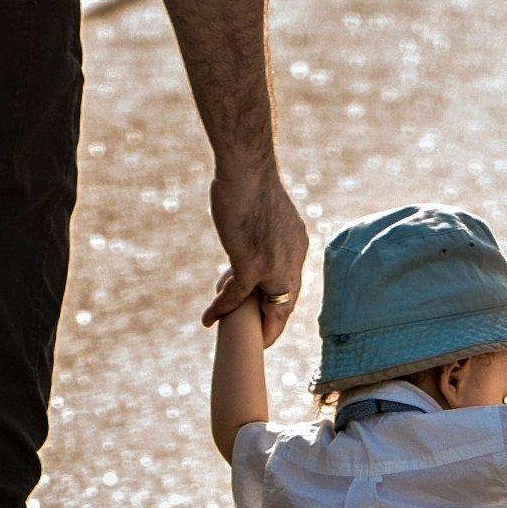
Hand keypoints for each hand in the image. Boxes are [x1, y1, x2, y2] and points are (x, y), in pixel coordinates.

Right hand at [203, 164, 308, 339]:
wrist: (247, 168)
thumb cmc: (250, 180)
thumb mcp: (267, 210)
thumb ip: (267, 231)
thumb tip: (254, 235)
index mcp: (297, 245)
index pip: (293, 284)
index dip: (281, 303)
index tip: (268, 314)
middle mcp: (292, 258)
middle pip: (286, 302)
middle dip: (272, 324)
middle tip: (260, 340)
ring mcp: (273, 264)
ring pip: (266, 305)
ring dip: (248, 324)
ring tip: (234, 336)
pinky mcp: (251, 263)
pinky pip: (237, 296)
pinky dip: (221, 308)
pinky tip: (208, 318)